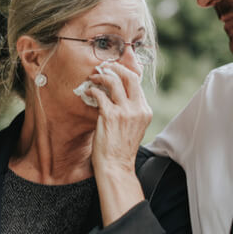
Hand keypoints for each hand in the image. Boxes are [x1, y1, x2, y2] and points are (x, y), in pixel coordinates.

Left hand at [86, 61, 151, 224]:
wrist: (116, 166)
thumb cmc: (121, 149)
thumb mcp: (133, 127)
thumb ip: (130, 110)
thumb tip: (118, 94)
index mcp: (145, 111)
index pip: (137, 84)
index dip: (124, 73)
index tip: (114, 71)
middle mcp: (138, 109)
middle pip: (130, 77)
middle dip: (116, 67)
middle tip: (105, 67)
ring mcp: (125, 112)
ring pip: (114, 82)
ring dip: (102, 76)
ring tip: (94, 77)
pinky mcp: (110, 116)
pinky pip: (100, 95)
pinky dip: (92, 90)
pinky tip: (87, 92)